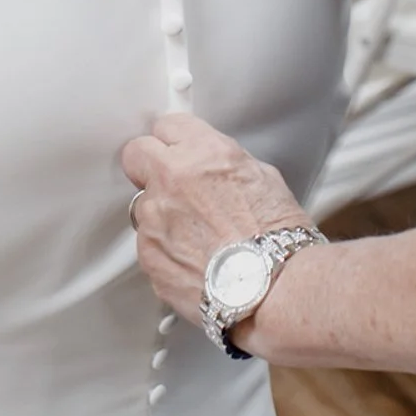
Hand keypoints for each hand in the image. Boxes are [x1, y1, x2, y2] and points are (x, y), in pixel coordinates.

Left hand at [122, 113, 316, 348]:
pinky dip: (166, 250)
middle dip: (150, 165)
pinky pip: (148, 243)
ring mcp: (154, 218)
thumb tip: (209, 166)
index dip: (174, 140)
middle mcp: (171, 179)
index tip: (176, 149)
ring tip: (198, 237)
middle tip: (170, 182)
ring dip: (162, 215)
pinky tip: (195, 260)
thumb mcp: (262, 177)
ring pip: (143, 205)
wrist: (273, 290)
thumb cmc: (277, 240)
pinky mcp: (148, 255)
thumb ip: (222, 164)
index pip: (166, 125)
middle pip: (137, 155)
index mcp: (202, 152)